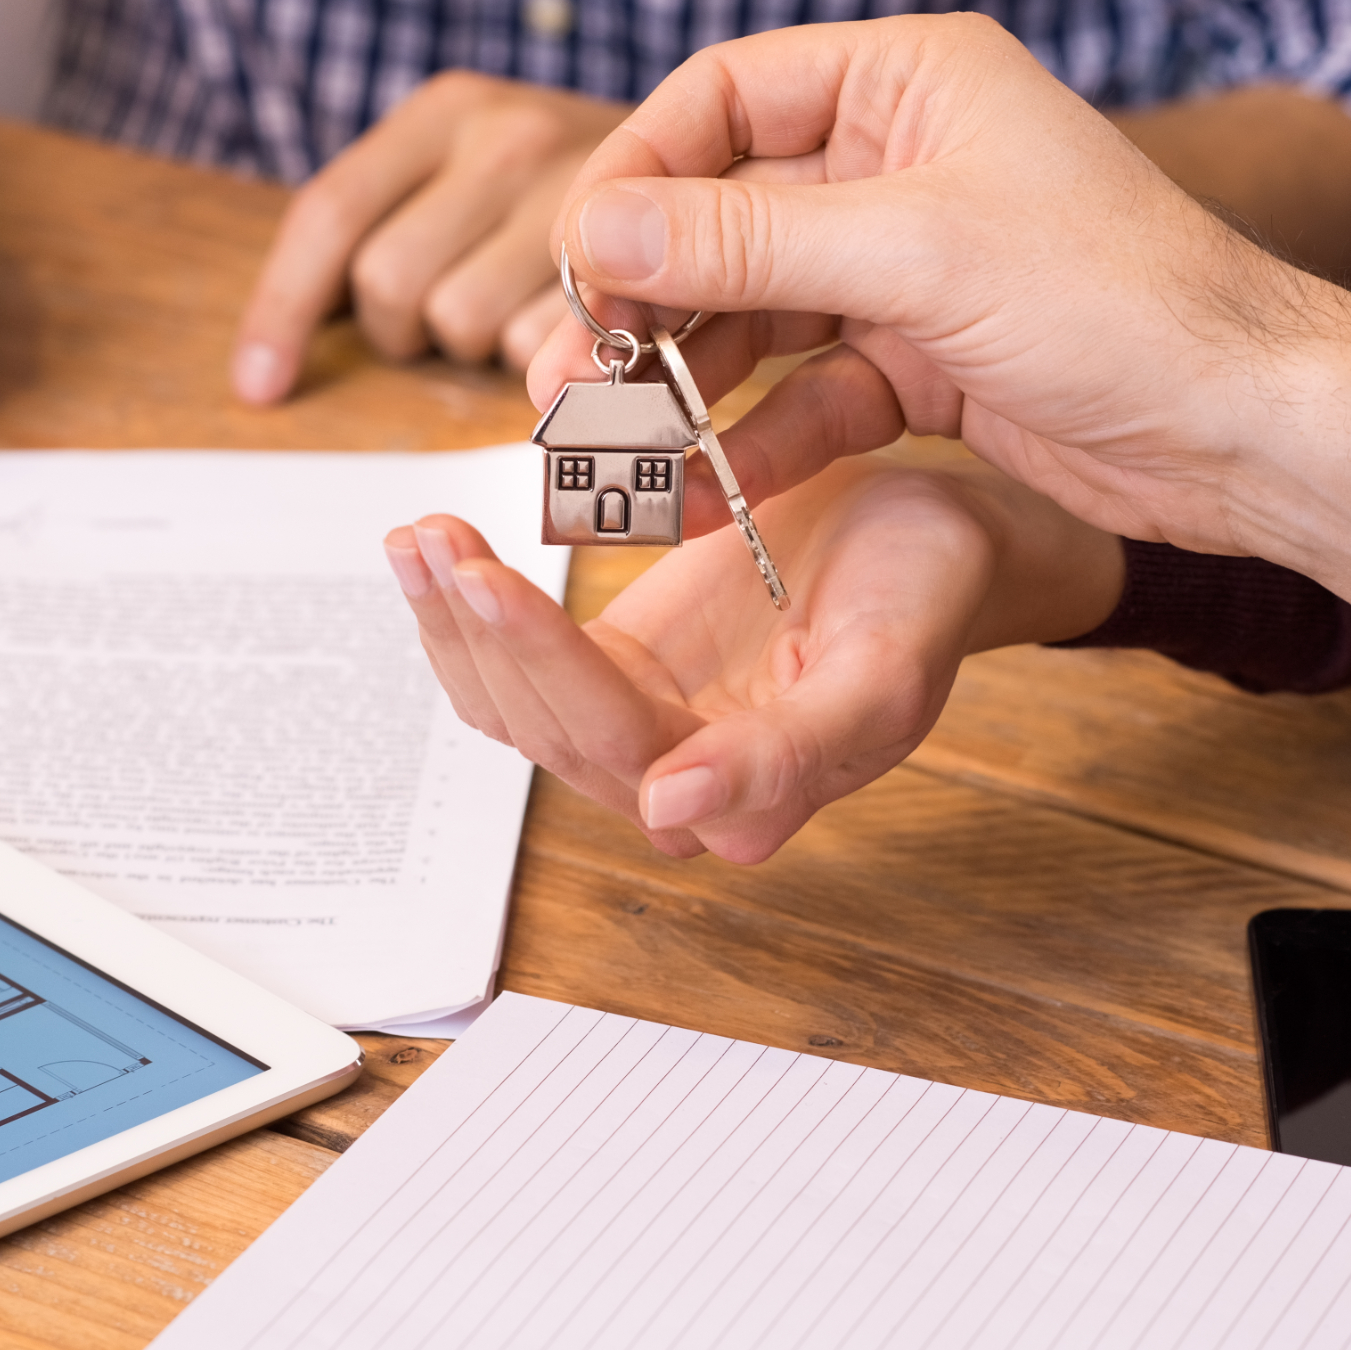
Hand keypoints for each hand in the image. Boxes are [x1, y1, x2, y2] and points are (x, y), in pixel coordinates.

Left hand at [232, 72, 631, 401]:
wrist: (729, 157)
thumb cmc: (574, 187)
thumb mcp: (476, 167)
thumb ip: (398, 221)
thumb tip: (280, 348)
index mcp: (448, 110)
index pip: (329, 215)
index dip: (282, 311)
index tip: (260, 385)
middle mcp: (505, 135)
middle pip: (388, 285)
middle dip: (403, 327)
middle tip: (448, 318)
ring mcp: (574, 197)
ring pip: (459, 326)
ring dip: (475, 344)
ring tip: (520, 312)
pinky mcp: (635, 265)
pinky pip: (538, 349)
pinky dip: (542, 358)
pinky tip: (570, 327)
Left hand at [384, 459, 1123, 861]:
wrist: (931, 538)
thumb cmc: (925, 592)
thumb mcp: (885, 665)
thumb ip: (792, 753)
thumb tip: (672, 815)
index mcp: (748, 800)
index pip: (615, 739)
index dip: (544, 661)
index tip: (488, 580)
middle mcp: (678, 786)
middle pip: (544, 725)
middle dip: (478, 629)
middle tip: (430, 534)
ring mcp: (637, 733)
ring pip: (511, 705)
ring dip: (453, 623)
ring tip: (419, 533)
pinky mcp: (613, 676)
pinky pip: (517, 666)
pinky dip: (467, 611)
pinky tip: (436, 548)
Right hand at [528, 14, 1350, 561]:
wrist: (1251, 432)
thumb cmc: (1125, 303)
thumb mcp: (917, 255)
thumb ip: (745, 244)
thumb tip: (593, 230)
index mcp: (909, 81)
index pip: (724, 98)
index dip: (636, 174)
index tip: (575, 258)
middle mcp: (900, 161)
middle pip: (722, 217)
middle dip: (643, 298)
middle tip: (568, 373)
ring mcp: (907, 265)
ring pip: (755, 314)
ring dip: (684, 380)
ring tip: (610, 445)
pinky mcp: (921, 359)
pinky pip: (806, 390)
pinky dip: (754, 436)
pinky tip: (700, 488)